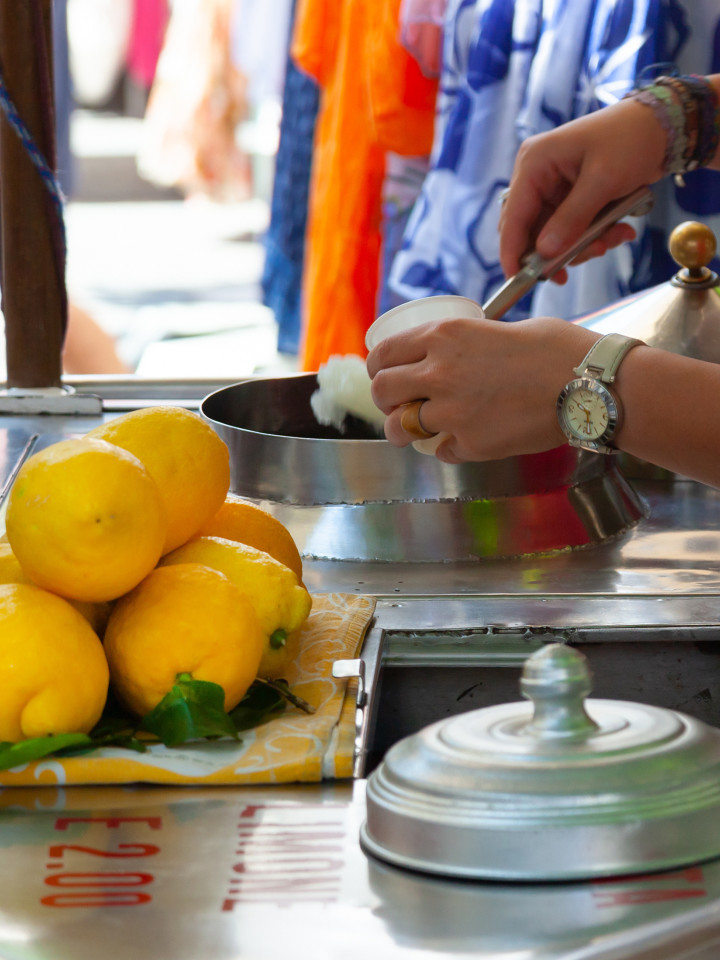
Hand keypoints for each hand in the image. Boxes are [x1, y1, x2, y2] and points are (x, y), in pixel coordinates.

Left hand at [366, 315, 599, 462]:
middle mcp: (439, 373)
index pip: (384, 353)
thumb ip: (468, 341)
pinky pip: (442, 451)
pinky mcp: (470, 443)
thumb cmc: (557, 349)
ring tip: (412, 431)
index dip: (377, 366)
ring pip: (401, 427)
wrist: (588, 384)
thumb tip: (457, 352)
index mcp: (444, 336)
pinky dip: (448, 449)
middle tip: (395, 403)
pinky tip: (461, 441)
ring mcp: (452, 412)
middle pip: (382, 391)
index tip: (382, 372)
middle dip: (384, 399)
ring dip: (403, 430)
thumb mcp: (500, 327)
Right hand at [498, 97, 666, 281]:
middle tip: (594, 253)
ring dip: (585, 244)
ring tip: (616, 236)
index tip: (518, 280)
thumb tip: (545, 253)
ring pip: (555, 235)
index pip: (513, 216)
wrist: (662, 124)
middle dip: (561, 249)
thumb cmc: (630, 138)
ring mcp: (554, 188)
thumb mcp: (603, 180)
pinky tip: (619, 229)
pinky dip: (594, 236)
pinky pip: (572, 229)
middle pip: (533, 230)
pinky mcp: (570, 198)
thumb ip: (572, 219)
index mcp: (535, 163)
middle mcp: (538, 176)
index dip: (513, 251)